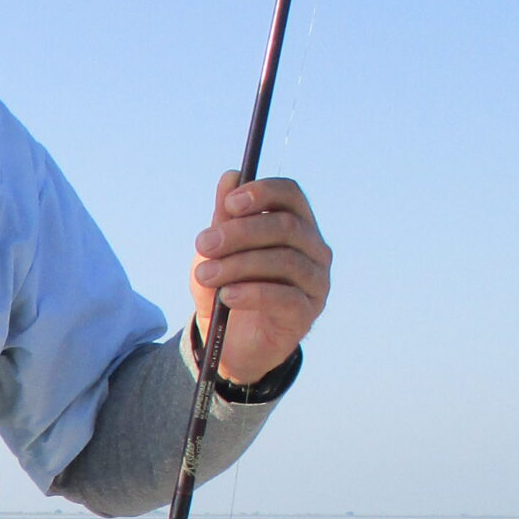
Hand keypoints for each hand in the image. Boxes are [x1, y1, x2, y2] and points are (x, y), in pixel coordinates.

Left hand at [192, 172, 330, 385]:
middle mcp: (314, 250)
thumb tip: (230, 175)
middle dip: (240, 232)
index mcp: (295, 225)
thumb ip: (224, 217)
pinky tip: (227, 296)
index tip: (230, 204)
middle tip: (203, 243)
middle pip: (286, 227)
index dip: (262, 193)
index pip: (290, 195)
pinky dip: (252, 293)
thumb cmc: (226, 287)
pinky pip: (285, 298)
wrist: (229, 342)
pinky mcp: (307, 314)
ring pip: (284, 261)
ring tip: (204, 275)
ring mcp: (316, 282)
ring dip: (238, 265)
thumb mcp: (217, 252)